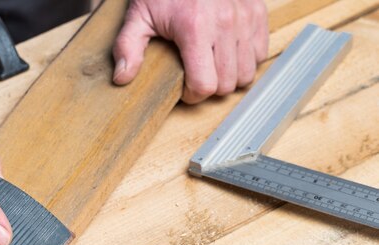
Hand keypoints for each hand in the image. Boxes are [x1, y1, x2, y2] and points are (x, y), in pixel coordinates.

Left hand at [112, 0, 268, 102]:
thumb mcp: (139, 16)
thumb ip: (128, 47)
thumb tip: (122, 78)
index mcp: (194, 28)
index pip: (205, 85)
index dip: (192, 95)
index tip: (184, 90)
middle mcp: (224, 23)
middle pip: (227, 84)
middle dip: (210, 88)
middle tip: (196, 77)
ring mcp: (244, 17)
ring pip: (247, 73)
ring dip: (230, 77)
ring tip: (212, 67)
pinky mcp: (258, 12)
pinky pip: (260, 53)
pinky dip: (246, 59)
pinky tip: (228, 53)